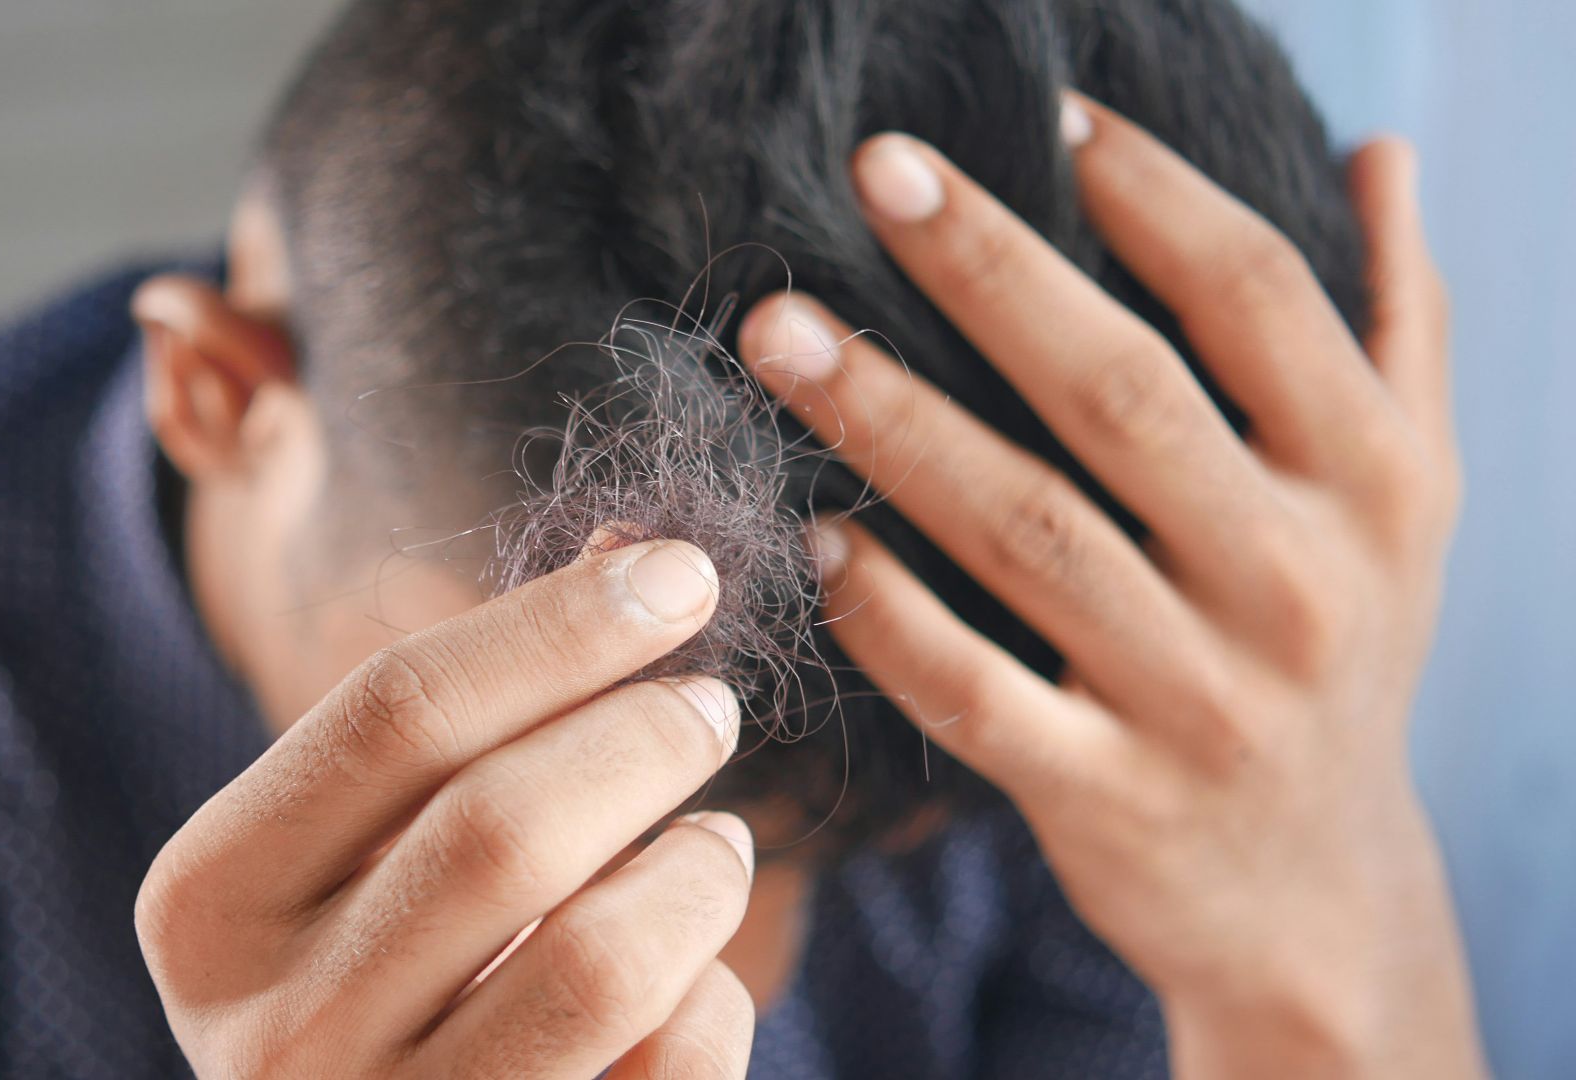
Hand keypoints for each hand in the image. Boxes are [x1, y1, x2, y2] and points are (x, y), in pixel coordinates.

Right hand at [135, 540, 757, 1077]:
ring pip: (600, 958)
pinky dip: (712, 995)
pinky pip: (666, 1062)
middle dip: (642, 737)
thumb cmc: (382, 970)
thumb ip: (468, 719)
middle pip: (502, 827)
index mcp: (211, 904)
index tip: (679, 575)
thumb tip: (636, 561)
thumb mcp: (366, 848)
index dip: (561, 628)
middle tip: (707, 707)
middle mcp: (273, 1034)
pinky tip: (691, 972)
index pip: (397, 713)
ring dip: (695, 871)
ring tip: (715, 842)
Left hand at [739, 96, 1483, 1077]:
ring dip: (893, 420)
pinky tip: (814, 537)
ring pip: (1026, 531)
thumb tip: (1380, 153)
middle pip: (1122, 393)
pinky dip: (888, 615)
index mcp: (1370, 482)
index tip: (1047, 113)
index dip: (1153, 194)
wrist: (1315, 893)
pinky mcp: (1106, 797)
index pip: (1258, 300)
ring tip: (780, 332)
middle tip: (872, 172)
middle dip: (988, 270)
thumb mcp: (1404, 498)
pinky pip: (977, 692)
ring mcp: (1199, 699)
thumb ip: (1398, 325)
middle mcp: (1295, 582)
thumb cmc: (1340, 651)